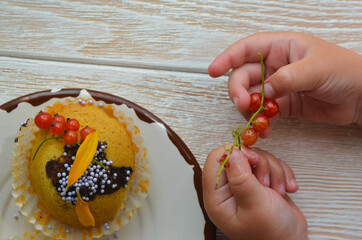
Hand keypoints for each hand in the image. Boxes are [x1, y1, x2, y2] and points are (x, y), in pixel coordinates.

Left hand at [203, 146, 307, 239]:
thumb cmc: (272, 233)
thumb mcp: (255, 205)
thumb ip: (241, 178)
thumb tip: (231, 153)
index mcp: (217, 197)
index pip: (215, 160)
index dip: (234, 153)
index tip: (253, 160)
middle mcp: (228, 189)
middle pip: (239, 155)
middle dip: (260, 165)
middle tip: (266, 183)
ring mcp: (245, 184)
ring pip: (257, 158)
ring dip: (273, 171)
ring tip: (277, 192)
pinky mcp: (260, 182)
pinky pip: (269, 165)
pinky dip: (281, 174)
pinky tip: (286, 189)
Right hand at [208, 32, 361, 125]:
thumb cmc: (346, 71)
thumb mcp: (316, 68)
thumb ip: (287, 78)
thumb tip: (264, 91)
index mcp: (283, 48)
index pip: (248, 49)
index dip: (228, 58)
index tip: (213, 70)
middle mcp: (277, 66)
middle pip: (244, 75)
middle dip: (238, 90)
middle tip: (242, 104)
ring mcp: (279, 86)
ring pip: (251, 96)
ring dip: (248, 109)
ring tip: (258, 120)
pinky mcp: (284, 105)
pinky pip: (264, 112)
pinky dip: (261, 121)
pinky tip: (266, 128)